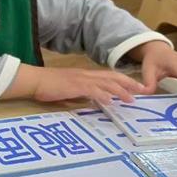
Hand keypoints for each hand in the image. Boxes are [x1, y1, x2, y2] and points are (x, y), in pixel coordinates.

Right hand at [3, 64, 144, 105]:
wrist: (35, 80)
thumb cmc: (48, 86)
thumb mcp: (69, 90)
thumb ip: (81, 94)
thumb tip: (92, 102)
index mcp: (85, 75)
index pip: (109, 76)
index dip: (124, 80)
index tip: (136, 87)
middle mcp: (86, 75)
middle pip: (112, 77)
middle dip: (128, 84)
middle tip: (142, 91)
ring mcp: (81, 80)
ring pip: (106, 83)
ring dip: (119, 91)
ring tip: (130, 99)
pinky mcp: (74, 86)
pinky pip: (92, 90)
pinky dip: (102, 95)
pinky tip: (110, 101)